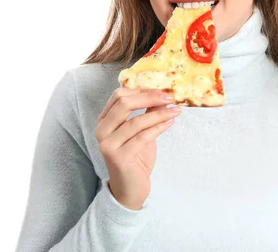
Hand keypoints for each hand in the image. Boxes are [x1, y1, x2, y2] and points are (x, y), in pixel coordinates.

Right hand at [95, 88, 180, 209]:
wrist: (130, 187)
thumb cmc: (136, 156)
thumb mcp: (142, 130)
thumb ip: (147, 112)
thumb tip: (163, 94)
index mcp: (105, 120)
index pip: (119, 95)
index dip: (141, 89)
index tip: (161, 90)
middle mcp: (102, 130)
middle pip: (124, 103)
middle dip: (149, 97)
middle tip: (169, 97)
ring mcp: (108, 145)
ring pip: (136, 122)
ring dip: (159, 114)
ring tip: (176, 110)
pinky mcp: (119, 158)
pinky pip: (142, 137)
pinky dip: (159, 127)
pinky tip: (170, 122)